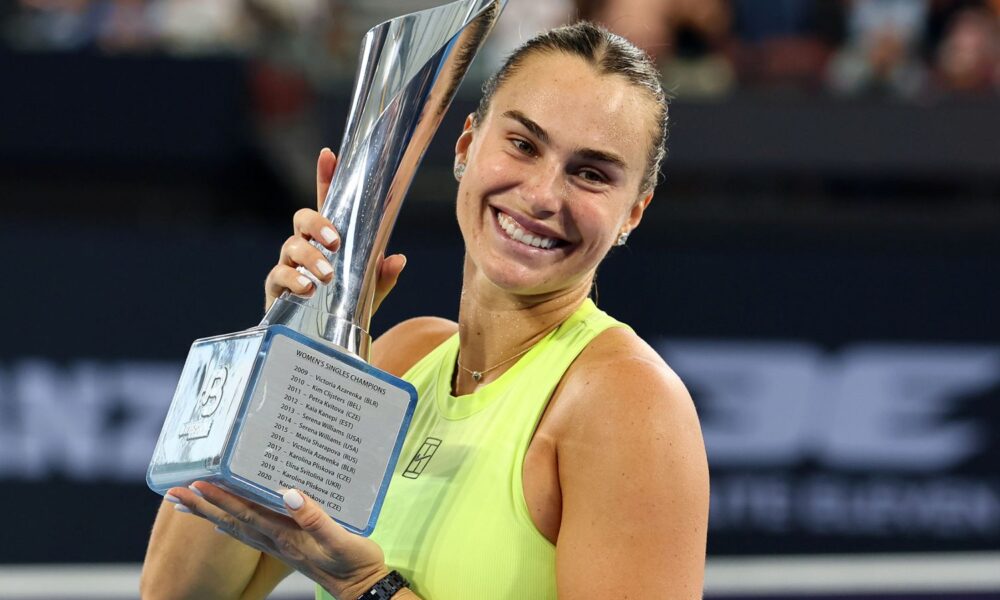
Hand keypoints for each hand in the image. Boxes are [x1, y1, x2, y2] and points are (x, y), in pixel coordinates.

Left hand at [166, 482, 390, 599]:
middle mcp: (276, 541)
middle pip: (231, 521)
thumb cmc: (355, 564)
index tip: (196, 485)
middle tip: (174, 493)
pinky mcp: (288, 547)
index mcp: (286, 537)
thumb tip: (290, 495)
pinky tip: (225, 522)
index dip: (221, 499)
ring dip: (211, 514)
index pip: (245, 514)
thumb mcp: (341, 539)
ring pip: (236, 527)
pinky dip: (232, 524)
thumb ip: (316, 519)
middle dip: (203, 507)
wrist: (363, 589)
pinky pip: (251, 533)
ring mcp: (280, 546)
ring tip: (188, 504)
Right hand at [264, 148, 407, 312]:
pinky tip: (308, 289)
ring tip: (327, 276)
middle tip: (335, 241)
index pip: (327, 203)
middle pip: (302, 218)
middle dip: (317, 223)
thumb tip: (398, 259)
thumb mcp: (372, 291)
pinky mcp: (276, 287)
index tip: (329, 155)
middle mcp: (306, 247)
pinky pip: (278, 275)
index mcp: (329, 240)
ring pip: (291, 246)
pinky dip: (293, 279)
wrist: (326, 341)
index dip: (326, 178)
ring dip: (311, 258)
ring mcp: (289, 265)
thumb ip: (384, 276)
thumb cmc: (346, 307)